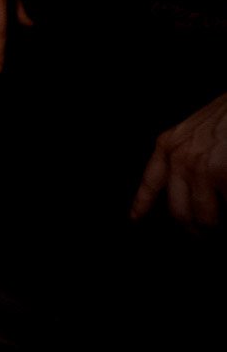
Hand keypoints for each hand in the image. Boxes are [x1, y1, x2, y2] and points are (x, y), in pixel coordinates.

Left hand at [132, 91, 226, 229]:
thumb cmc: (225, 115)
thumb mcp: (194, 129)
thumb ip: (186, 153)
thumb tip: (190, 185)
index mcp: (169, 144)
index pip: (151, 181)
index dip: (142, 203)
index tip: (134, 218)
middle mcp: (180, 158)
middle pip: (178, 211)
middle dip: (192, 229)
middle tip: (202, 236)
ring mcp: (201, 169)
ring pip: (205, 218)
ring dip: (215, 227)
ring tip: (220, 228)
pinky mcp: (222, 175)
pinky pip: (225, 208)